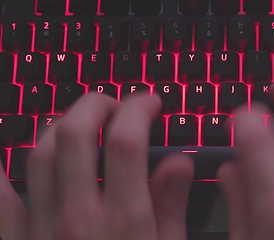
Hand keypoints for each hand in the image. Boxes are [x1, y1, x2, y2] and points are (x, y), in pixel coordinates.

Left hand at [0, 93, 193, 239]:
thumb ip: (173, 206)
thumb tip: (179, 162)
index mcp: (125, 221)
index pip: (127, 140)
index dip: (139, 108)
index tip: (150, 103)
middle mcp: (79, 217)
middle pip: (76, 134)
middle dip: (97, 104)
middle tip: (115, 105)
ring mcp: (44, 229)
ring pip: (40, 153)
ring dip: (61, 125)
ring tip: (82, 123)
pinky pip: (1, 201)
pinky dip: (1, 175)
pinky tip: (9, 161)